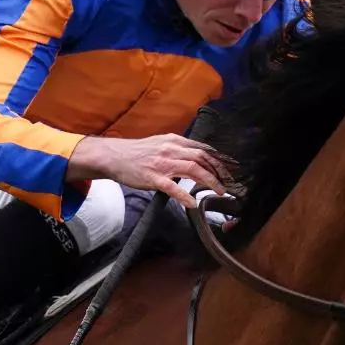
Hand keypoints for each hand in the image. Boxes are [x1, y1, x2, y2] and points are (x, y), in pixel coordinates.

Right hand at [68, 134, 231, 208]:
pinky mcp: (153, 177)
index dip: (220, 158)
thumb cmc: (137, 152)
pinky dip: (185, 196)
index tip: (230, 168)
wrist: (113, 156)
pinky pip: (173, 187)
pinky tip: (193, 204)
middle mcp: (171, 149)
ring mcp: (162, 164)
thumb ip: (178, 149)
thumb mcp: (160, 144)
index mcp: (174, 141)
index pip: (203, 148)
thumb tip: (195, 157)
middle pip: (203, 157)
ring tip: (219, 191)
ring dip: (210, 181)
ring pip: (193, 170)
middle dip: (220, 170)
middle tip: (230, 182)